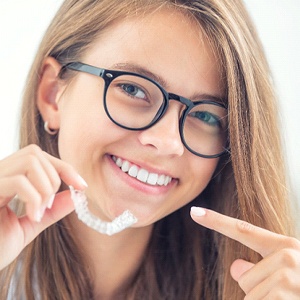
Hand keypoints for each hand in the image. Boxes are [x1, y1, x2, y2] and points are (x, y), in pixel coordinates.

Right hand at [0, 144, 86, 270]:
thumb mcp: (31, 224)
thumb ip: (53, 209)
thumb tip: (76, 195)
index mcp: (6, 177)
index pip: (38, 156)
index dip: (64, 168)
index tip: (82, 186)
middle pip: (36, 153)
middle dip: (54, 179)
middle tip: (48, 207)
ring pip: (30, 160)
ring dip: (45, 187)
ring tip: (39, 211)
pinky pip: (18, 181)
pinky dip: (34, 198)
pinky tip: (32, 216)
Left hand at [190, 206, 299, 298]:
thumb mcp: (287, 273)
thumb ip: (260, 267)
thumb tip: (235, 266)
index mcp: (285, 246)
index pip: (242, 230)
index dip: (216, 221)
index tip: (194, 212)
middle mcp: (288, 257)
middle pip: (244, 277)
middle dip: (257, 292)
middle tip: (285, 294)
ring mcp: (289, 278)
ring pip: (249, 296)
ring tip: (289, 298)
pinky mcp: (287, 296)